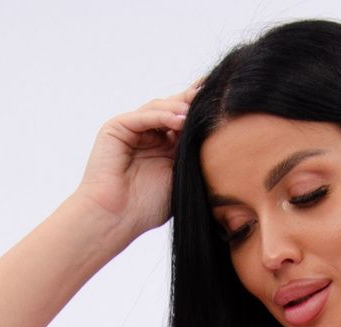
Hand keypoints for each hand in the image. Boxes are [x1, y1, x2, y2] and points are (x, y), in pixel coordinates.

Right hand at [72, 78, 205, 237]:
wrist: (117, 218)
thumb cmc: (147, 207)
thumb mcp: (180, 179)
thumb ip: (193, 157)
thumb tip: (220, 138)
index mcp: (164, 147)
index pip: (185, 122)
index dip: (201, 112)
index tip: (224, 104)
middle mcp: (148, 134)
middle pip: (172, 109)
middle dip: (192, 101)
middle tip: (212, 94)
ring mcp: (132, 129)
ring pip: (158, 108)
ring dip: (179, 108)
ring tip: (197, 111)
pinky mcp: (116, 128)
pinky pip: (142, 116)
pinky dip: (161, 115)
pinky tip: (179, 119)